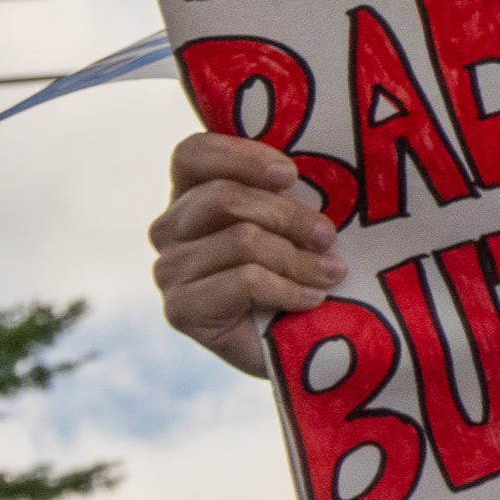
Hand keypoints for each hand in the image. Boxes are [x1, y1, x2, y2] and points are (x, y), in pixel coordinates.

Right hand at [149, 133, 347, 378]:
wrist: (307, 346)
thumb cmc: (308, 269)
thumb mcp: (302, 221)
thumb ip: (292, 189)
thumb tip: (313, 156)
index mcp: (193, 194)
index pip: (192, 154)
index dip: (240, 156)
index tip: (290, 175)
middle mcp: (170, 229)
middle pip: (223, 197)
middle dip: (289, 216)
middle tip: (328, 237)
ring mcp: (170, 270)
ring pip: (240, 240)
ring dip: (298, 259)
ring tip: (330, 274)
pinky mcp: (180, 309)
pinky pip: (243, 281)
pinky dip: (289, 289)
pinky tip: (313, 300)